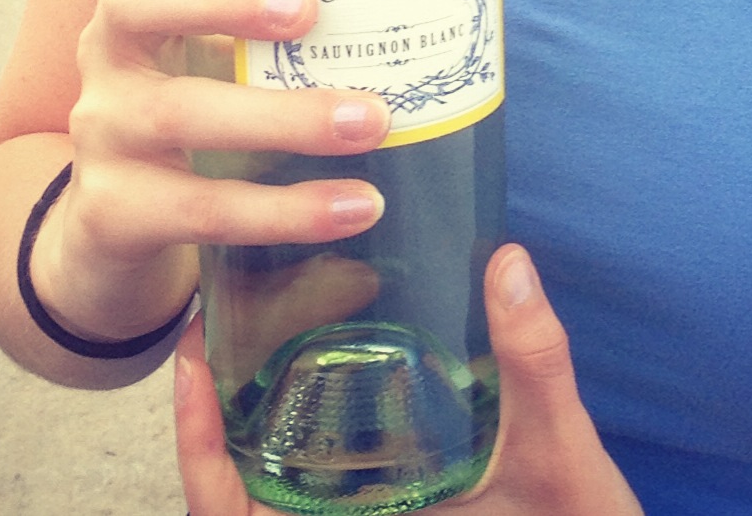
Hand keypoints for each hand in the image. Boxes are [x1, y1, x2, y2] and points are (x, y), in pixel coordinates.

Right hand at [29, 0, 393, 348]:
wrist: (119, 242)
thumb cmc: (205, 118)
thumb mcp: (231, 53)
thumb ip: (290, 3)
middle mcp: (109, 49)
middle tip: (311, 5)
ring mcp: (103, 130)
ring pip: (185, 114)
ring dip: (289, 120)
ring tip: (376, 121)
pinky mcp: (116, 213)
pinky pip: (203, 210)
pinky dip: (288, 210)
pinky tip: (358, 206)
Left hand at [177, 245, 643, 515]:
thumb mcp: (558, 452)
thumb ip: (533, 363)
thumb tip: (506, 262)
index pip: (238, 515)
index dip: (201, 451)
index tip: (192, 366)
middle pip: (243, 495)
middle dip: (216, 417)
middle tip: (219, 321)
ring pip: (278, 487)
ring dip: (255, 423)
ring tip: (257, 333)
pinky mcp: (397, 507)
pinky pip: (318, 486)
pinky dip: (301, 438)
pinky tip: (322, 373)